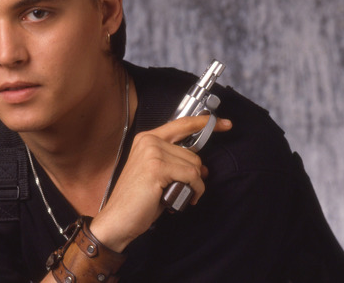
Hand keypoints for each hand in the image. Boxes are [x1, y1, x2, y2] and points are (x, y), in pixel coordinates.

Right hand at [90, 116, 231, 251]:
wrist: (118, 219)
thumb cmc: (137, 200)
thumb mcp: (157, 174)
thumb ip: (176, 163)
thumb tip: (203, 167)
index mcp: (147, 139)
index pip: (182, 124)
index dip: (205, 123)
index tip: (225, 124)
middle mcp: (149, 141)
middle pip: (192, 152)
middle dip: (194, 174)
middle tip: (182, 189)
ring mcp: (152, 153)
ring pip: (194, 165)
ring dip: (194, 185)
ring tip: (179, 195)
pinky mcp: (158, 168)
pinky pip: (192, 177)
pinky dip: (195, 191)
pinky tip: (184, 199)